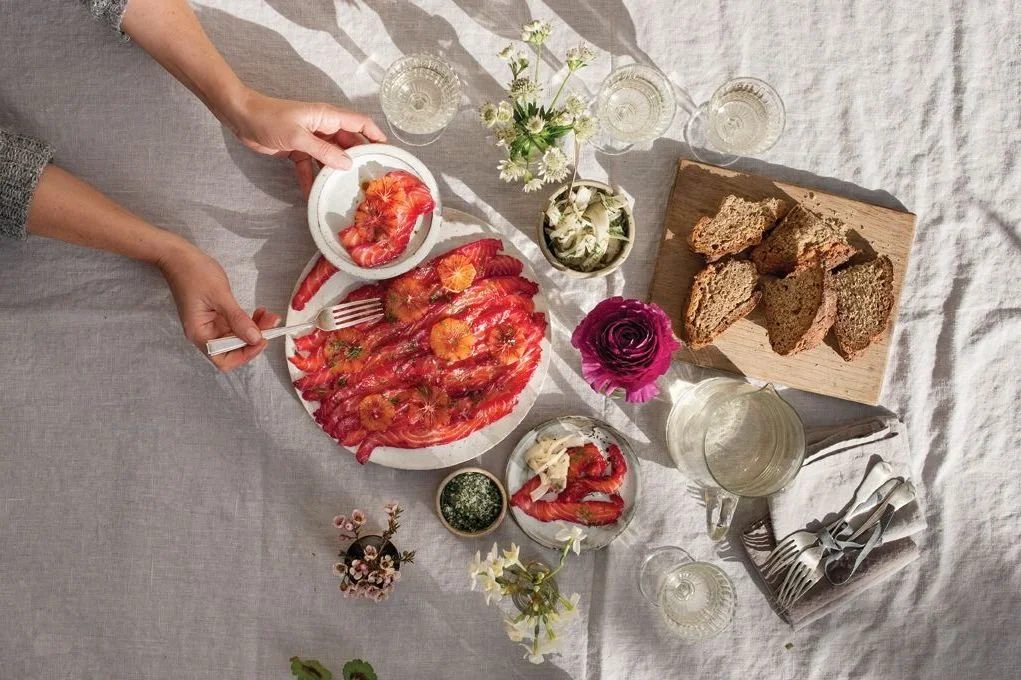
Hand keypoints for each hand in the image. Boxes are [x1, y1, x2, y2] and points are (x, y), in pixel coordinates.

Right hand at [158, 243, 280, 370]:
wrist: (179, 256)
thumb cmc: (194, 273)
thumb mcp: (220, 296)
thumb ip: (238, 319)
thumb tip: (255, 338)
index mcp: (199, 333)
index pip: (223, 358)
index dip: (244, 354)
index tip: (262, 340)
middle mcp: (204, 333)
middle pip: (233, 349)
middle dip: (254, 338)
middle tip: (271, 324)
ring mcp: (211, 324)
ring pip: (237, 336)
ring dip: (255, 329)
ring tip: (269, 316)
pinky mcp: (217, 315)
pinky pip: (236, 325)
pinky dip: (249, 321)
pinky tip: (259, 312)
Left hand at [228, 89, 386, 199]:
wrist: (241, 117)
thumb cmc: (270, 119)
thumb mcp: (298, 137)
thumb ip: (323, 151)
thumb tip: (347, 164)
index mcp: (327, 117)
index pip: (360, 123)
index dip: (376, 135)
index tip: (388, 152)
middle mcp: (323, 127)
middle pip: (348, 143)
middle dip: (359, 159)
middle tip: (370, 178)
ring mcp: (311, 139)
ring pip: (330, 157)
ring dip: (335, 172)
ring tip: (347, 190)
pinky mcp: (298, 149)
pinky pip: (311, 166)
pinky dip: (312, 178)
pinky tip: (313, 194)